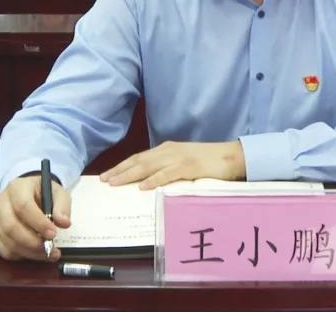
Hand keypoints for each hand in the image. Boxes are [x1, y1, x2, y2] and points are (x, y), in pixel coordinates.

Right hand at [0, 175, 70, 260]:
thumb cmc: (41, 193)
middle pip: (11, 227)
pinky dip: (20, 255)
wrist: (27, 193)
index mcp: (17, 188)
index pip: (23, 207)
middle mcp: (1, 202)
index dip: (38, 223)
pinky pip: (3, 250)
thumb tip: (64, 223)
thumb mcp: (57, 193)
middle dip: (32, 242)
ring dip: (29, 252)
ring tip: (47, 253)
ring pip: (7, 242)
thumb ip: (62, 206)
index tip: (53, 234)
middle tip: (50, 249)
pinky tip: (33, 253)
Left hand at [101, 141, 246, 189]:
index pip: (139, 157)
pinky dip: (154, 180)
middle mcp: (169, 150)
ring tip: (115, 183)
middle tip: (103, 181)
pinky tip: (142, 187)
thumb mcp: (184, 162)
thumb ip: (168, 168)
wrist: (232, 156)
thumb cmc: (208, 161)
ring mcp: (179, 157)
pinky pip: (167, 173)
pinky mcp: (189, 166)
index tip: (107, 175)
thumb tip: (148, 181)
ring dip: (130, 175)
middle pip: (139, 161)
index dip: (122, 166)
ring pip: (148, 166)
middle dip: (120, 171)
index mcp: (167, 149)